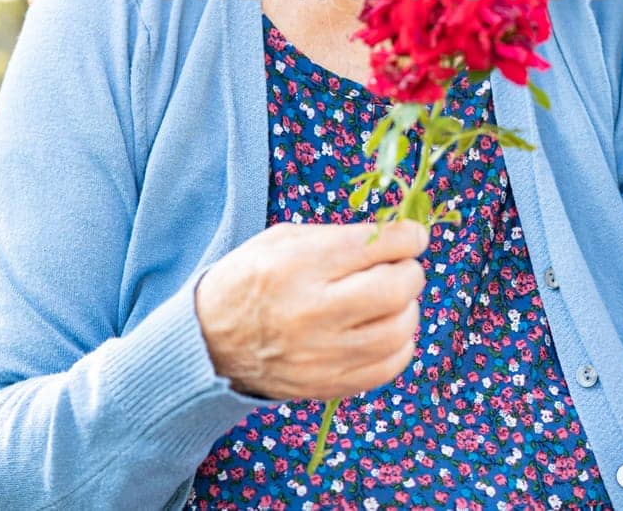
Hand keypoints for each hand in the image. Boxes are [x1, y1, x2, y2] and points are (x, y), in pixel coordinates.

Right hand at [195, 220, 427, 400]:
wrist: (209, 341)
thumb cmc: (250, 279)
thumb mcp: (282, 239)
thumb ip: (339, 236)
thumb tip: (396, 238)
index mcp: (299, 264)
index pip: (377, 245)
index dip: (408, 236)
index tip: (413, 236)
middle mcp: (313, 311)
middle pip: (396, 289)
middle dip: (410, 272)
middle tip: (401, 268)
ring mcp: (322, 354)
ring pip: (399, 330)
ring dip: (407, 309)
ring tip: (390, 300)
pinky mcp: (329, 385)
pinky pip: (389, 365)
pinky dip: (399, 344)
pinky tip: (385, 330)